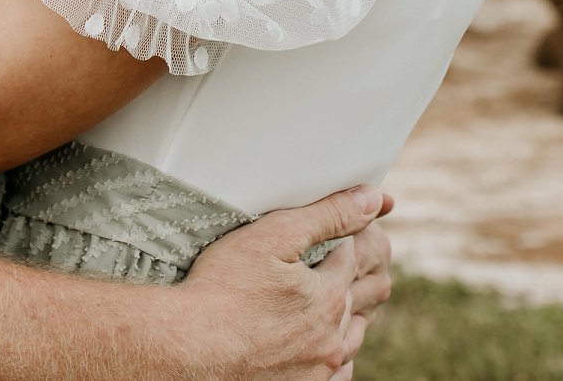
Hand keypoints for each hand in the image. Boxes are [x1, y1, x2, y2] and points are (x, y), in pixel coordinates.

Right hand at [179, 186, 392, 380]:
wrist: (188, 348)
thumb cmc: (221, 289)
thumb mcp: (273, 236)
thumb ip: (327, 215)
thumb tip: (373, 200)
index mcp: (330, 296)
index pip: (353, 254)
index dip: (345, 235)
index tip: (336, 225)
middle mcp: (331, 338)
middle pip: (361, 295)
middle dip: (356, 271)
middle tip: (345, 255)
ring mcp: (318, 370)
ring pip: (354, 337)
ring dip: (352, 312)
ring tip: (341, 294)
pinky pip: (338, 372)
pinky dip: (337, 352)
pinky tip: (325, 342)